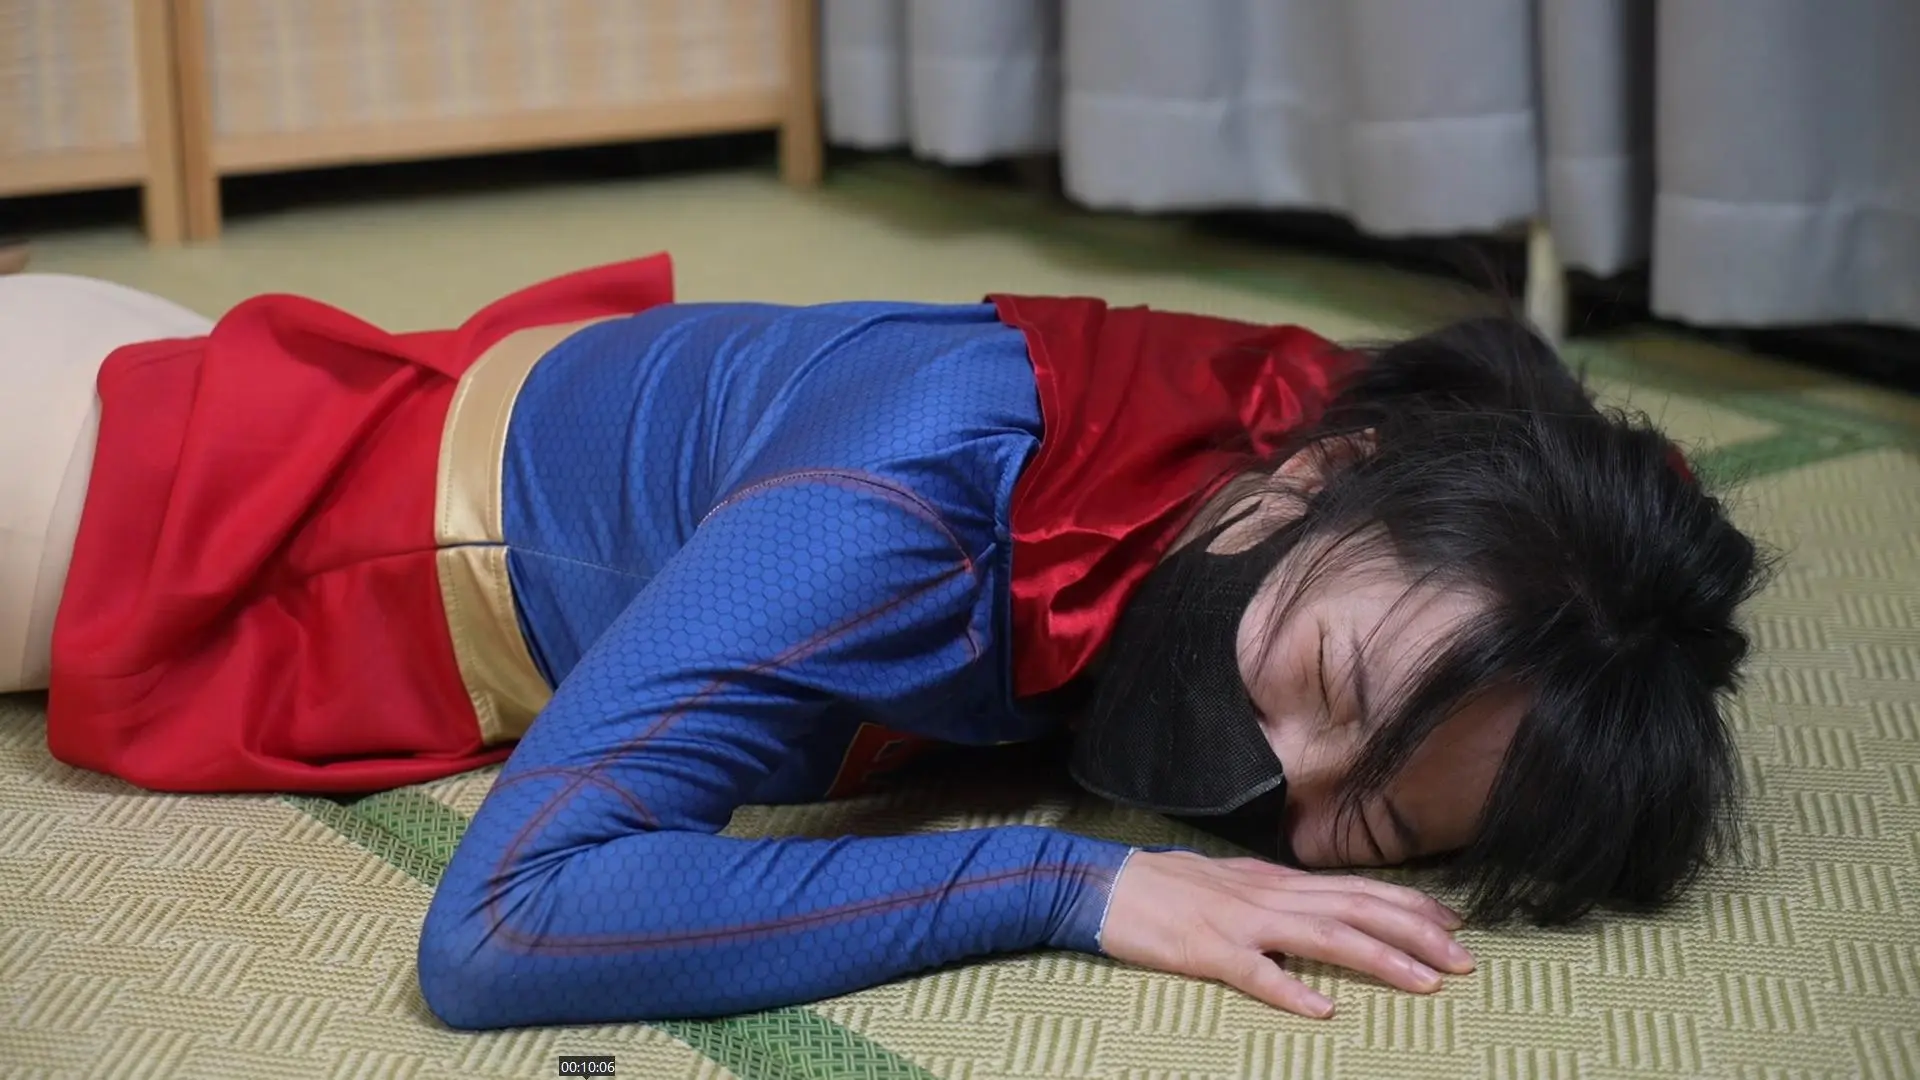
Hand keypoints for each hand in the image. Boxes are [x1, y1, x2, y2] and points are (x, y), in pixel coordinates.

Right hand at [1099, 849, 1473, 1017]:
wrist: (1105, 884)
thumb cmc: (1168, 886)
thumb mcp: (1234, 881)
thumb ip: (1278, 894)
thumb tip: (1319, 905)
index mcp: (1277, 882)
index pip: (1358, 888)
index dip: (1411, 905)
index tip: (1454, 924)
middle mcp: (1270, 896)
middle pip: (1357, 908)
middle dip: (1417, 933)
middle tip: (1464, 960)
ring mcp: (1241, 923)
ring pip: (1323, 935)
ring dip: (1379, 958)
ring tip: (1423, 982)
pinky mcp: (1208, 951)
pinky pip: (1255, 972)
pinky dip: (1291, 989)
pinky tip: (1323, 1009)